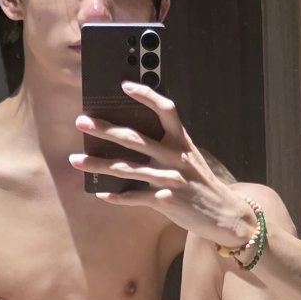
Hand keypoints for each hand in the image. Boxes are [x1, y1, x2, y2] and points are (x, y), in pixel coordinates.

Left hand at [69, 84, 256, 248]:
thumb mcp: (189, 158)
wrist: (224, 214)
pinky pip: (134, 197)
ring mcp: (169, 179)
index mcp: (181, 141)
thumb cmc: (201, 184)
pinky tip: (101, 194)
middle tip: (81, 121)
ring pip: (126, 168)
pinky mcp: (165, 201)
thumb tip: (132, 137)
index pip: (165, 110)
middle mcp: (174, 156)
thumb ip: (166, 146)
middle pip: (135, 137)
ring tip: (76, 160)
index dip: (146, 95)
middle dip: (105, 129)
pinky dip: (117, 196)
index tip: (124, 85)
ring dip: (98, 164)